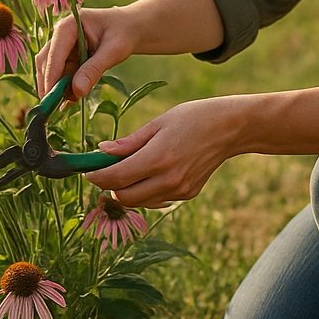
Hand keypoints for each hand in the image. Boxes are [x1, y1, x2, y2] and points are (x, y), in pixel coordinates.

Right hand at [36, 5, 135, 98]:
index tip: (49, 97)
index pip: (54, 53)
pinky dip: (65, 88)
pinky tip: (69, 101)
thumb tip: (77, 91)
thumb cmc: (124, 33)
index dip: (51, 76)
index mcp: (69, 26)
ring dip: (58, 88)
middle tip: (53, 107)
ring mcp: (63, 47)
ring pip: (52, 71)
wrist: (131, 28)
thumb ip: (94, 69)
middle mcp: (61, 35)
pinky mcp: (67, 58)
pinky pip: (62, 75)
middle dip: (50, 84)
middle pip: (47, 62)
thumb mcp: (113, 51)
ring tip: (69, 102)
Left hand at [84, 97, 242, 208]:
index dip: (96, 177)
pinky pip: (155, 199)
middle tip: (104, 171)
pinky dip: (145, 191)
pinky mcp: (187, 194)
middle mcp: (168, 179)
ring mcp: (179, 190)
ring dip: (126, 190)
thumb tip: (101, 152)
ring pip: (138, 202)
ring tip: (127, 170)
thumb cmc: (194, 117)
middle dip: (109, 186)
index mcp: (158, 158)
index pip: (115, 178)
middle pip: (123, 197)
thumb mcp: (159, 122)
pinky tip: (150, 173)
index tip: (87, 171)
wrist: (231, 128)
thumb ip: (129, 142)